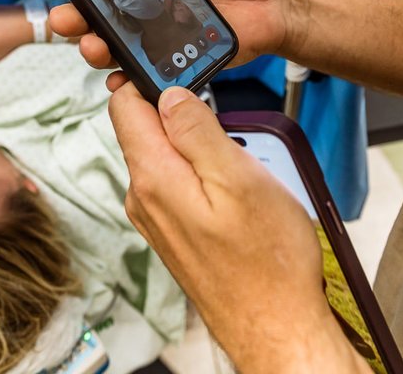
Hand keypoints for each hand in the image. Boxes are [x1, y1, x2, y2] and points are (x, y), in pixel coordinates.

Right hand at [35, 0, 288, 90]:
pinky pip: (144, 71)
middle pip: (96, 13)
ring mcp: (158, 34)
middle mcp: (146, 4)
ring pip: (113, 44)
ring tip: (91, 43)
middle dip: (72, 14)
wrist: (278, 3)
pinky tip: (119, 76)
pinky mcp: (175, 59)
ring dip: (93, 45)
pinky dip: (127, 76)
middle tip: (62, 14)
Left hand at [110, 84, 368, 373]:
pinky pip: (179, 184)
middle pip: (145, 128)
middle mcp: (144, 198)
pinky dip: (204, 174)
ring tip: (239, 164)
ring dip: (199, 147)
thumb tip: (169, 93)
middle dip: (182, 114)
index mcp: (153, 178)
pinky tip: (236, 191)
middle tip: (227, 124)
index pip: (124, 105)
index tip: (186, 75)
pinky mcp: (175, 233)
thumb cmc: (268, 262)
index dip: (151, 79)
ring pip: (166, 156)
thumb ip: (197, 131)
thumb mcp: (239, 178)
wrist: (277, 326)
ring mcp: (157, 218)